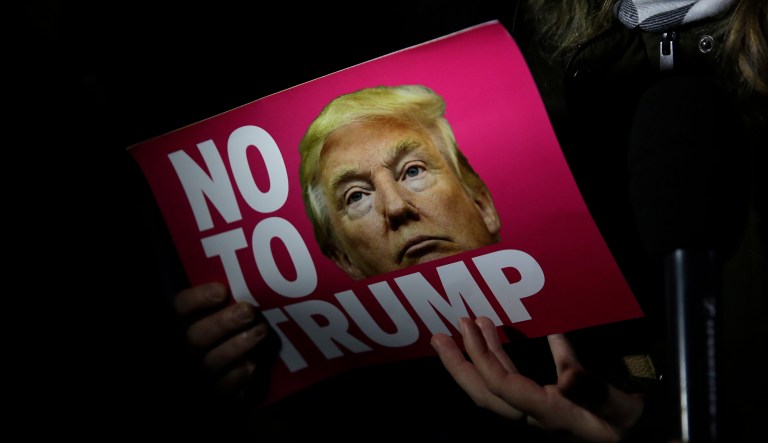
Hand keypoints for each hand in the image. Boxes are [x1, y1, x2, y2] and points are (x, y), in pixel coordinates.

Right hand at [174, 282, 277, 400]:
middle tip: (249, 311)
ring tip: (261, 332)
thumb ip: (231, 300)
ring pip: (209, 363)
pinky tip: (252, 367)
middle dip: (223, 323)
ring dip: (236, 347)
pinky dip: (236, 380)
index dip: (198, 299)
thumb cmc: (237, 330)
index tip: (222, 290)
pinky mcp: (216, 393)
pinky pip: (221, 391)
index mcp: (186, 323)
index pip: (181, 307)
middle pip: (195, 337)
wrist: (240, 369)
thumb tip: (253, 277)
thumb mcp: (228, 311)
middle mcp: (188, 349)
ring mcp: (200, 373)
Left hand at [431, 317, 643, 442]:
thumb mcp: (620, 410)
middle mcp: (532, 416)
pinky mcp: (541, 402)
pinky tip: (501, 331)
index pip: (504, 388)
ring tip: (467, 325)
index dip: (484, 359)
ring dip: (477, 356)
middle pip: (485, 394)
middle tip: (439, 336)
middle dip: (459, 365)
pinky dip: (503, 356)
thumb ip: (595, 392)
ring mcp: (533, 410)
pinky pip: (513, 380)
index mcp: (548, 414)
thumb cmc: (628, 424)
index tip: (471, 328)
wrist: (634, 436)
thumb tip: (569, 375)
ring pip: (494, 387)